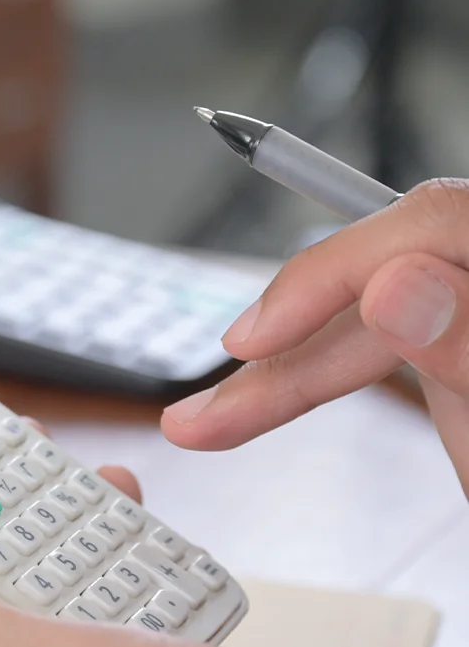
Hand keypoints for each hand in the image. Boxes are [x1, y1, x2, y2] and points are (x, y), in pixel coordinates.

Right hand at [162, 179, 468, 496]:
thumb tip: (399, 285)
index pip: (422, 224)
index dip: (323, 274)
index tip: (251, 340)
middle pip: (381, 281)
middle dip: (285, 352)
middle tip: (203, 415)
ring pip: (373, 319)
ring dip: (285, 374)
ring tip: (205, 422)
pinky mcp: (460, 347)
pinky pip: (389, 344)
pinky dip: (326, 375)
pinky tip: (270, 396)